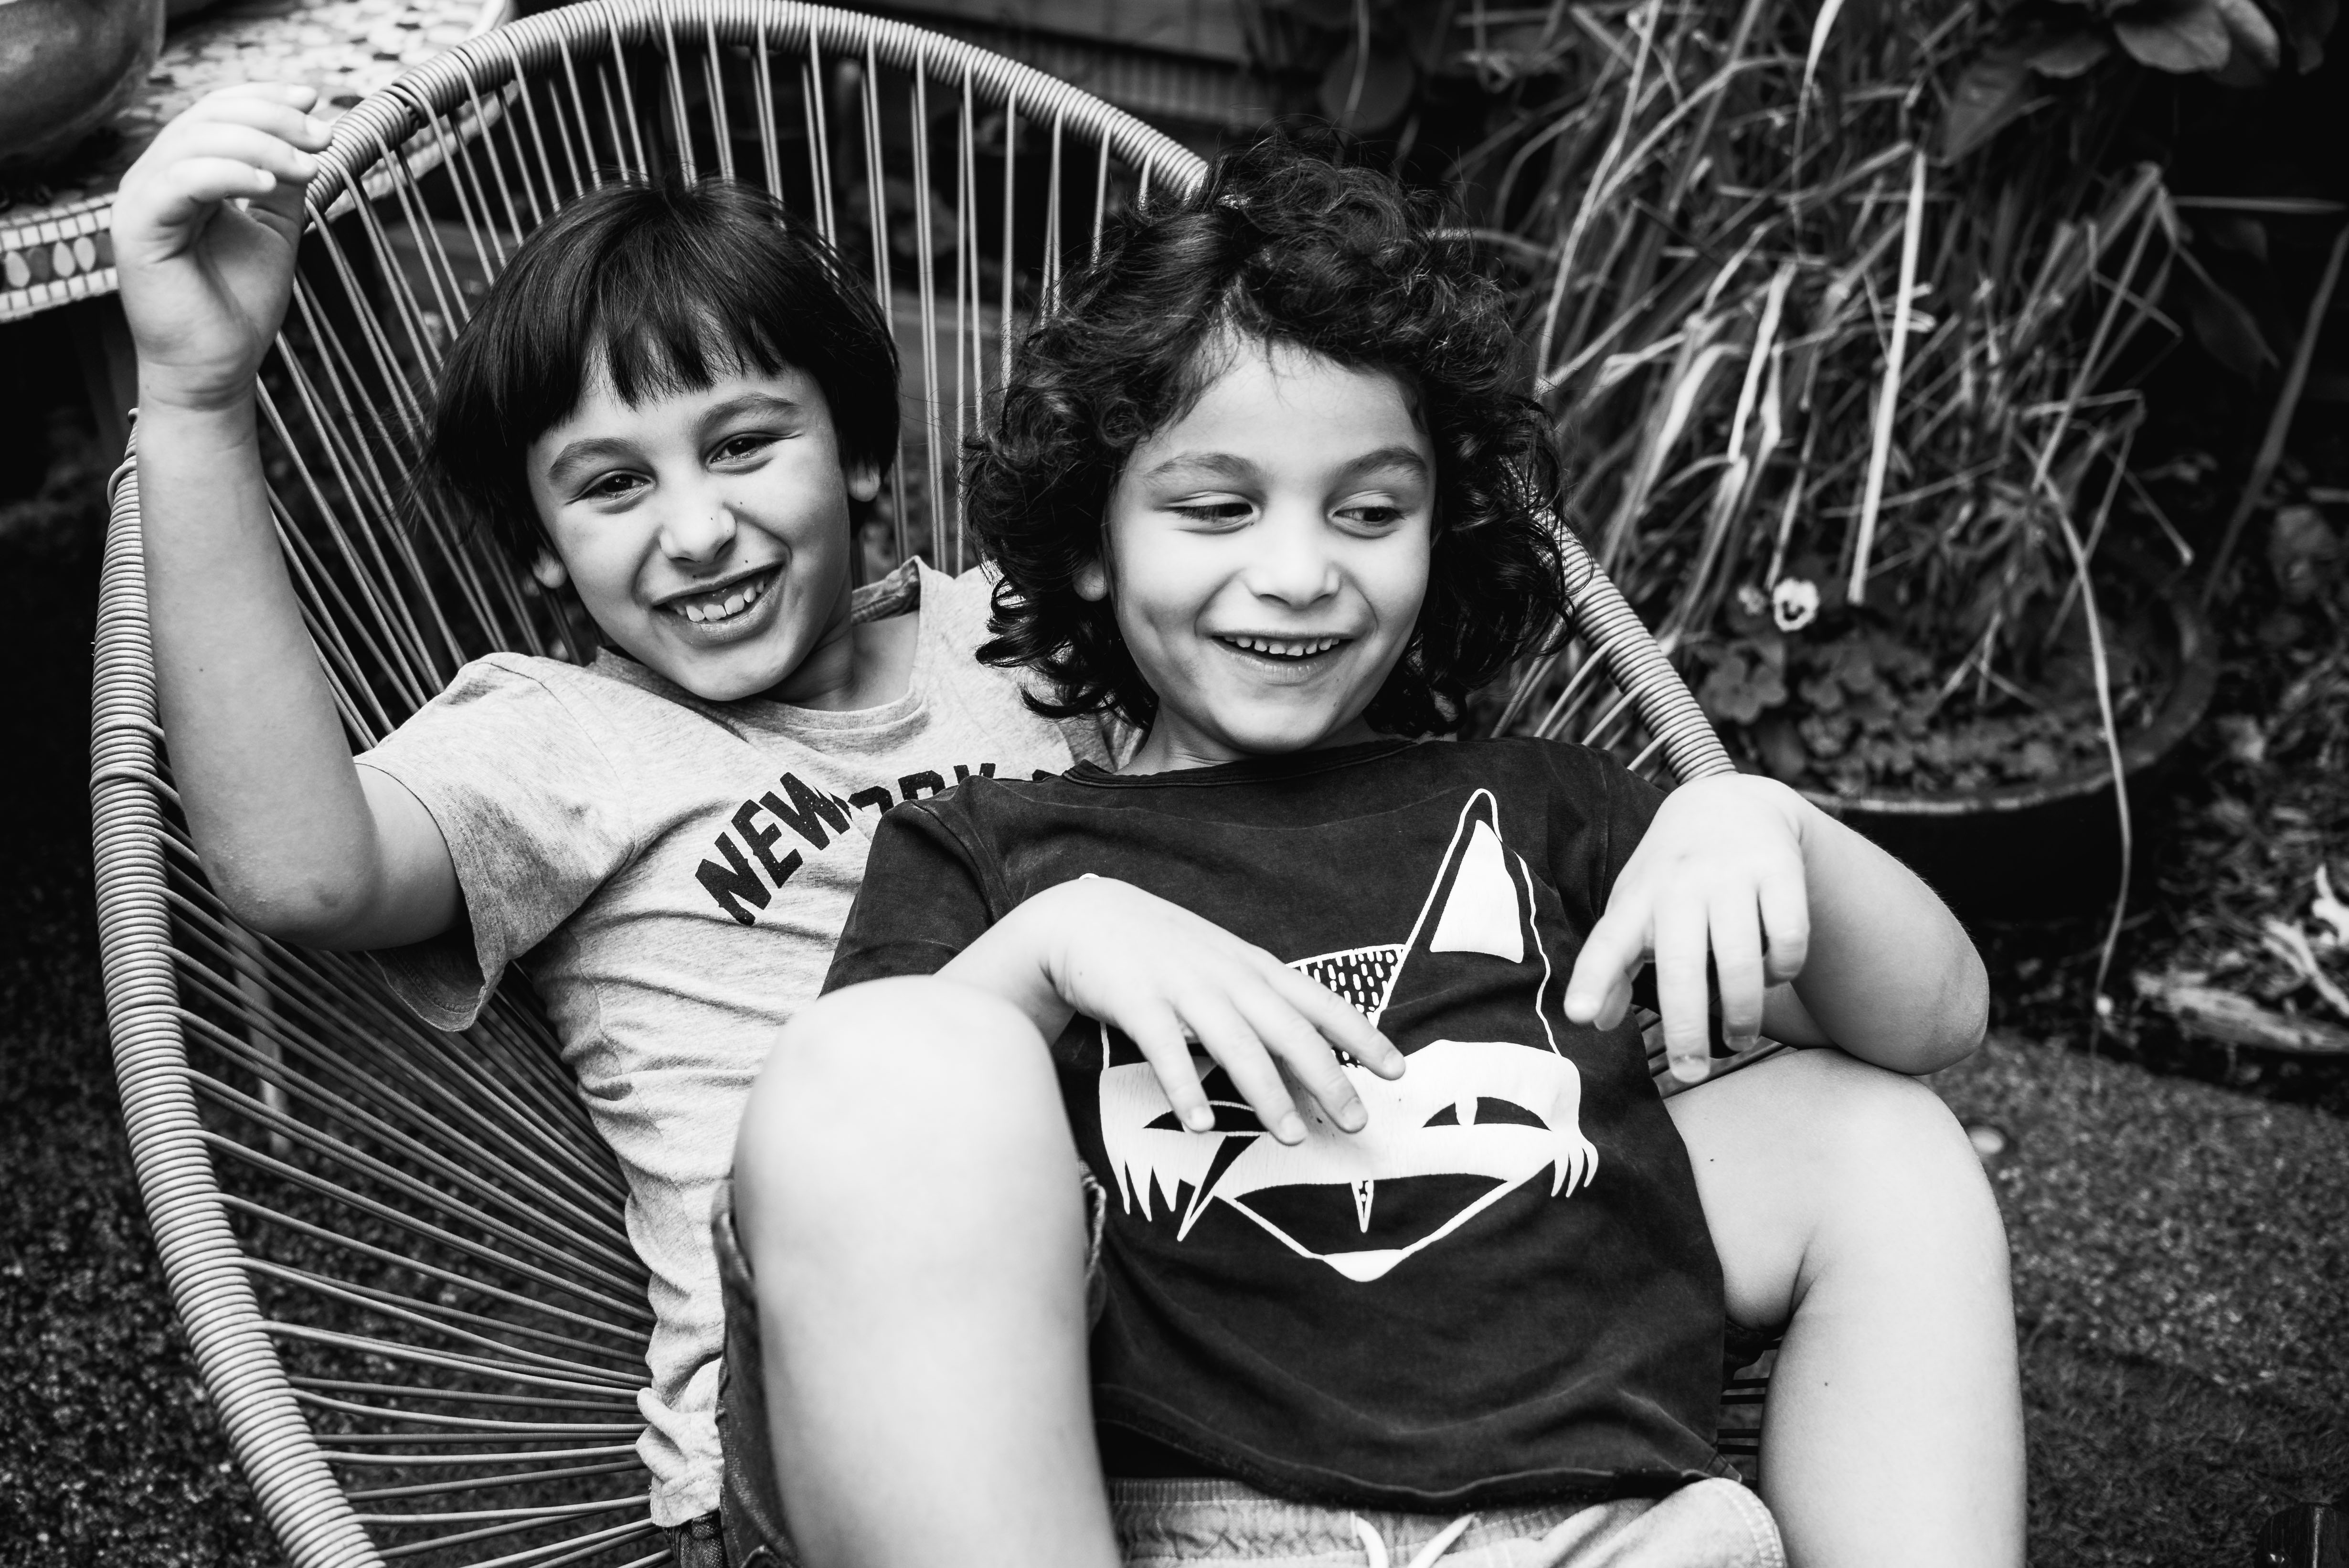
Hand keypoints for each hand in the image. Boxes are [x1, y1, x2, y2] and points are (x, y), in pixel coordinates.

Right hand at [113, 84, 333, 414]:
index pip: (217, 111)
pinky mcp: (136, 227)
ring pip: (195, 141)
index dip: (264, 98)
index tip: (315, 100)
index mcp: (185, 173)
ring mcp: (141, 199)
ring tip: (309, 167)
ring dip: (261, 145)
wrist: (218, 366)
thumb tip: (305, 139)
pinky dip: (227, 173)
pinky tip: (269, 183)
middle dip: (272, 119)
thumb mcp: (275, 229)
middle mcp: (156, 178)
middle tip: (322, 137)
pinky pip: (180, 181)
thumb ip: (282, 183)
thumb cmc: (240, 303)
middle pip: (207, 116)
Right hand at [1001, 878, 1404, 1145]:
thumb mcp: (1217, 966)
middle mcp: (1225, 975)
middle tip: (1356, 1120)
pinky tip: (1200, 1123)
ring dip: (1266, 1090)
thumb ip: (1257, 1004)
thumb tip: (1305, 1058)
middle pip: (1287, 1028)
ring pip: (1235, 1042)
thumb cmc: (1159, 950)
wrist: (1081, 917)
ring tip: (1291, 1135)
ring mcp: (1182, 985)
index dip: (1359, 1034)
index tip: (1396, 1068)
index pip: (1318, 1001)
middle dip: (1327, 1075)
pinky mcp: (1136, 1000)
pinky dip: (1184, 1086)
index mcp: (1251, 967)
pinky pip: (1165, 1049)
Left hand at [1563, 774, 1813, 1082]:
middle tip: (1690, 1072)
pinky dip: (1784, 968)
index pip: (1608, 943)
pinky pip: (1789, 939)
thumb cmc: (1671, 876)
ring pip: (1742, 961)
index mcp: (1637, 901)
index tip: (1580, 1015)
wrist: (1729, 804)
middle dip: (1686, 1029)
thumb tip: (1594, 1022)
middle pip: (1682, 969)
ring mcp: (1732, 876)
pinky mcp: (1780, 870)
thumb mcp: (1634, 911)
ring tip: (1737, 1038)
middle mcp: (1680, 886)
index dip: (1594, 981)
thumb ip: (1612, 966)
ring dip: (1742, 1013)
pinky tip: (1773, 973)